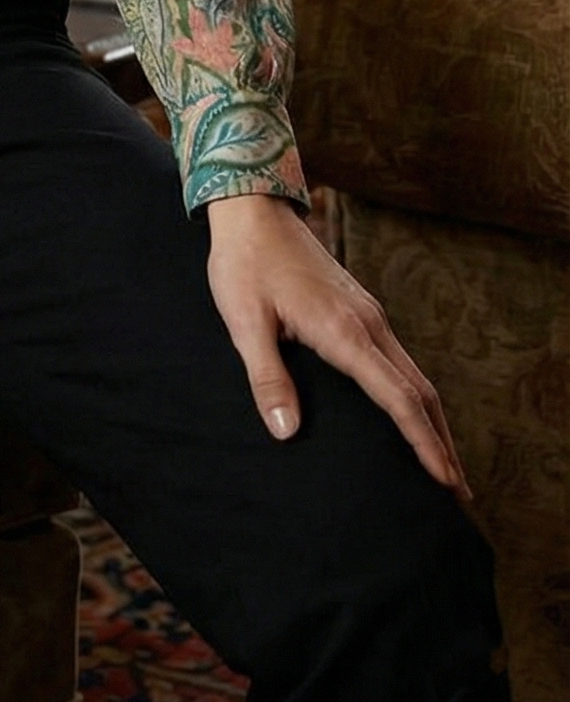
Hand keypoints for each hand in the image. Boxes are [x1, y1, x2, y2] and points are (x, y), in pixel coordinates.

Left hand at [204, 191, 470, 498]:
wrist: (253, 209)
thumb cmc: (244, 264)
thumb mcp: (244, 320)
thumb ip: (267, 376)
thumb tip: (287, 433)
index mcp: (344, 330)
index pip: (398, 396)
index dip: (423, 441)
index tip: (445, 480)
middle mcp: (368, 322)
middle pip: (421, 390)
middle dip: (442, 441)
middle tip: (458, 493)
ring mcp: (369, 314)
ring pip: (415, 374)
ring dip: (432, 419)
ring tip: (444, 464)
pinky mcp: (361, 309)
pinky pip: (399, 359)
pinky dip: (415, 394)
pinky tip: (410, 413)